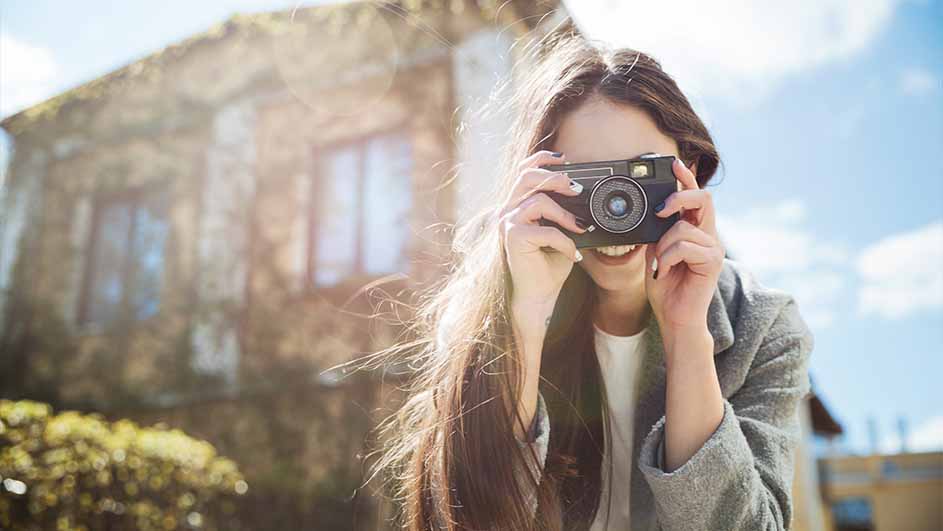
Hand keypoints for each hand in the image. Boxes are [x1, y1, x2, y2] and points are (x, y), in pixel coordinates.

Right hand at [500, 150, 585, 311]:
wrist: (539, 296)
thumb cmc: (549, 266)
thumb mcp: (562, 233)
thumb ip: (566, 213)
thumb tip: (585, 195)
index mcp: (517, 206)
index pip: (523, 171)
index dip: (542, 159)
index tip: (565, 160)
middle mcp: (508, 211)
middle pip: (527, 177)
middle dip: (555, 178)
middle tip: (577, 189)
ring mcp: (508, 223)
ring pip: (538, 200)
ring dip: (565, 214)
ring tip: (580, 227)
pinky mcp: (513, 237)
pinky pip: (545, 230)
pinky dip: (564, 241)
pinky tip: (572, 253)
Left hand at [644, 158, 724, 338]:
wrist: (674, 316)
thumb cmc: (665, 286)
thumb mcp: (655, 252)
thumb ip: (657, 233)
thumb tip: (651, 214)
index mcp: (693, 229)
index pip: (694, 196)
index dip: (686, 177)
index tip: (674, 162)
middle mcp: (707, 234)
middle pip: (703, 198)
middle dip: (679, 197)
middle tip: (660, 211)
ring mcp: (712, 247)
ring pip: (683, 228)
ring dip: (663, 246)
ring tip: (660, 264)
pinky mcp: (712, 261)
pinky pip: (684, 246)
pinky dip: (667, 258)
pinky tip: (665, 271)